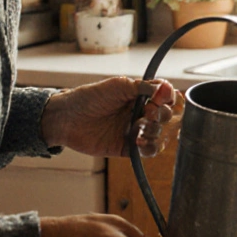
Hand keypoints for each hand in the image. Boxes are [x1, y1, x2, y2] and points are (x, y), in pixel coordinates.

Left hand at [40, 77, 184, 157]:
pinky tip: (138, 141)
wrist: (68, 118)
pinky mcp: (128, 147)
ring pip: (160, 134)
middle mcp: (140, 113)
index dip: (168, 99)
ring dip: (156, 131)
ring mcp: (135, 130)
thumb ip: (144, 87)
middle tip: (148, 113)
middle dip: (162, 115)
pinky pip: (149, 151)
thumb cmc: (90, 97)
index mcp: (140, 96)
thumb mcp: (118, 86)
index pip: (166, 98)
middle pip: (167, 116)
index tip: (160, 99)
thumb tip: (167, 88)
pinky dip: (150, 147)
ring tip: (140, 129)